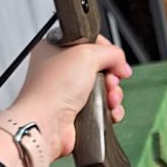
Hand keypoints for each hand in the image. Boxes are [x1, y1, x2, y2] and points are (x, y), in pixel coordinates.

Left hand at [14, 34, 131, 160]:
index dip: (106, 50)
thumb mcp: (86, 54)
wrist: (45, 125)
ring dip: (113, 94)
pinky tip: (110, 111)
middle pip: (100, 66)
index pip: (89, 42)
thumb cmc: (52, 89)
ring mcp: (67, 92)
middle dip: (112, 75)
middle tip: (110, 81)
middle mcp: (60, 70)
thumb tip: (121, 64)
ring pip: (103, 88)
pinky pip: (102, 108)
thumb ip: (111, 53)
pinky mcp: (76, 113)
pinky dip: (110, 110)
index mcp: (55, 48)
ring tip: (110, 98)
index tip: (115, 59)